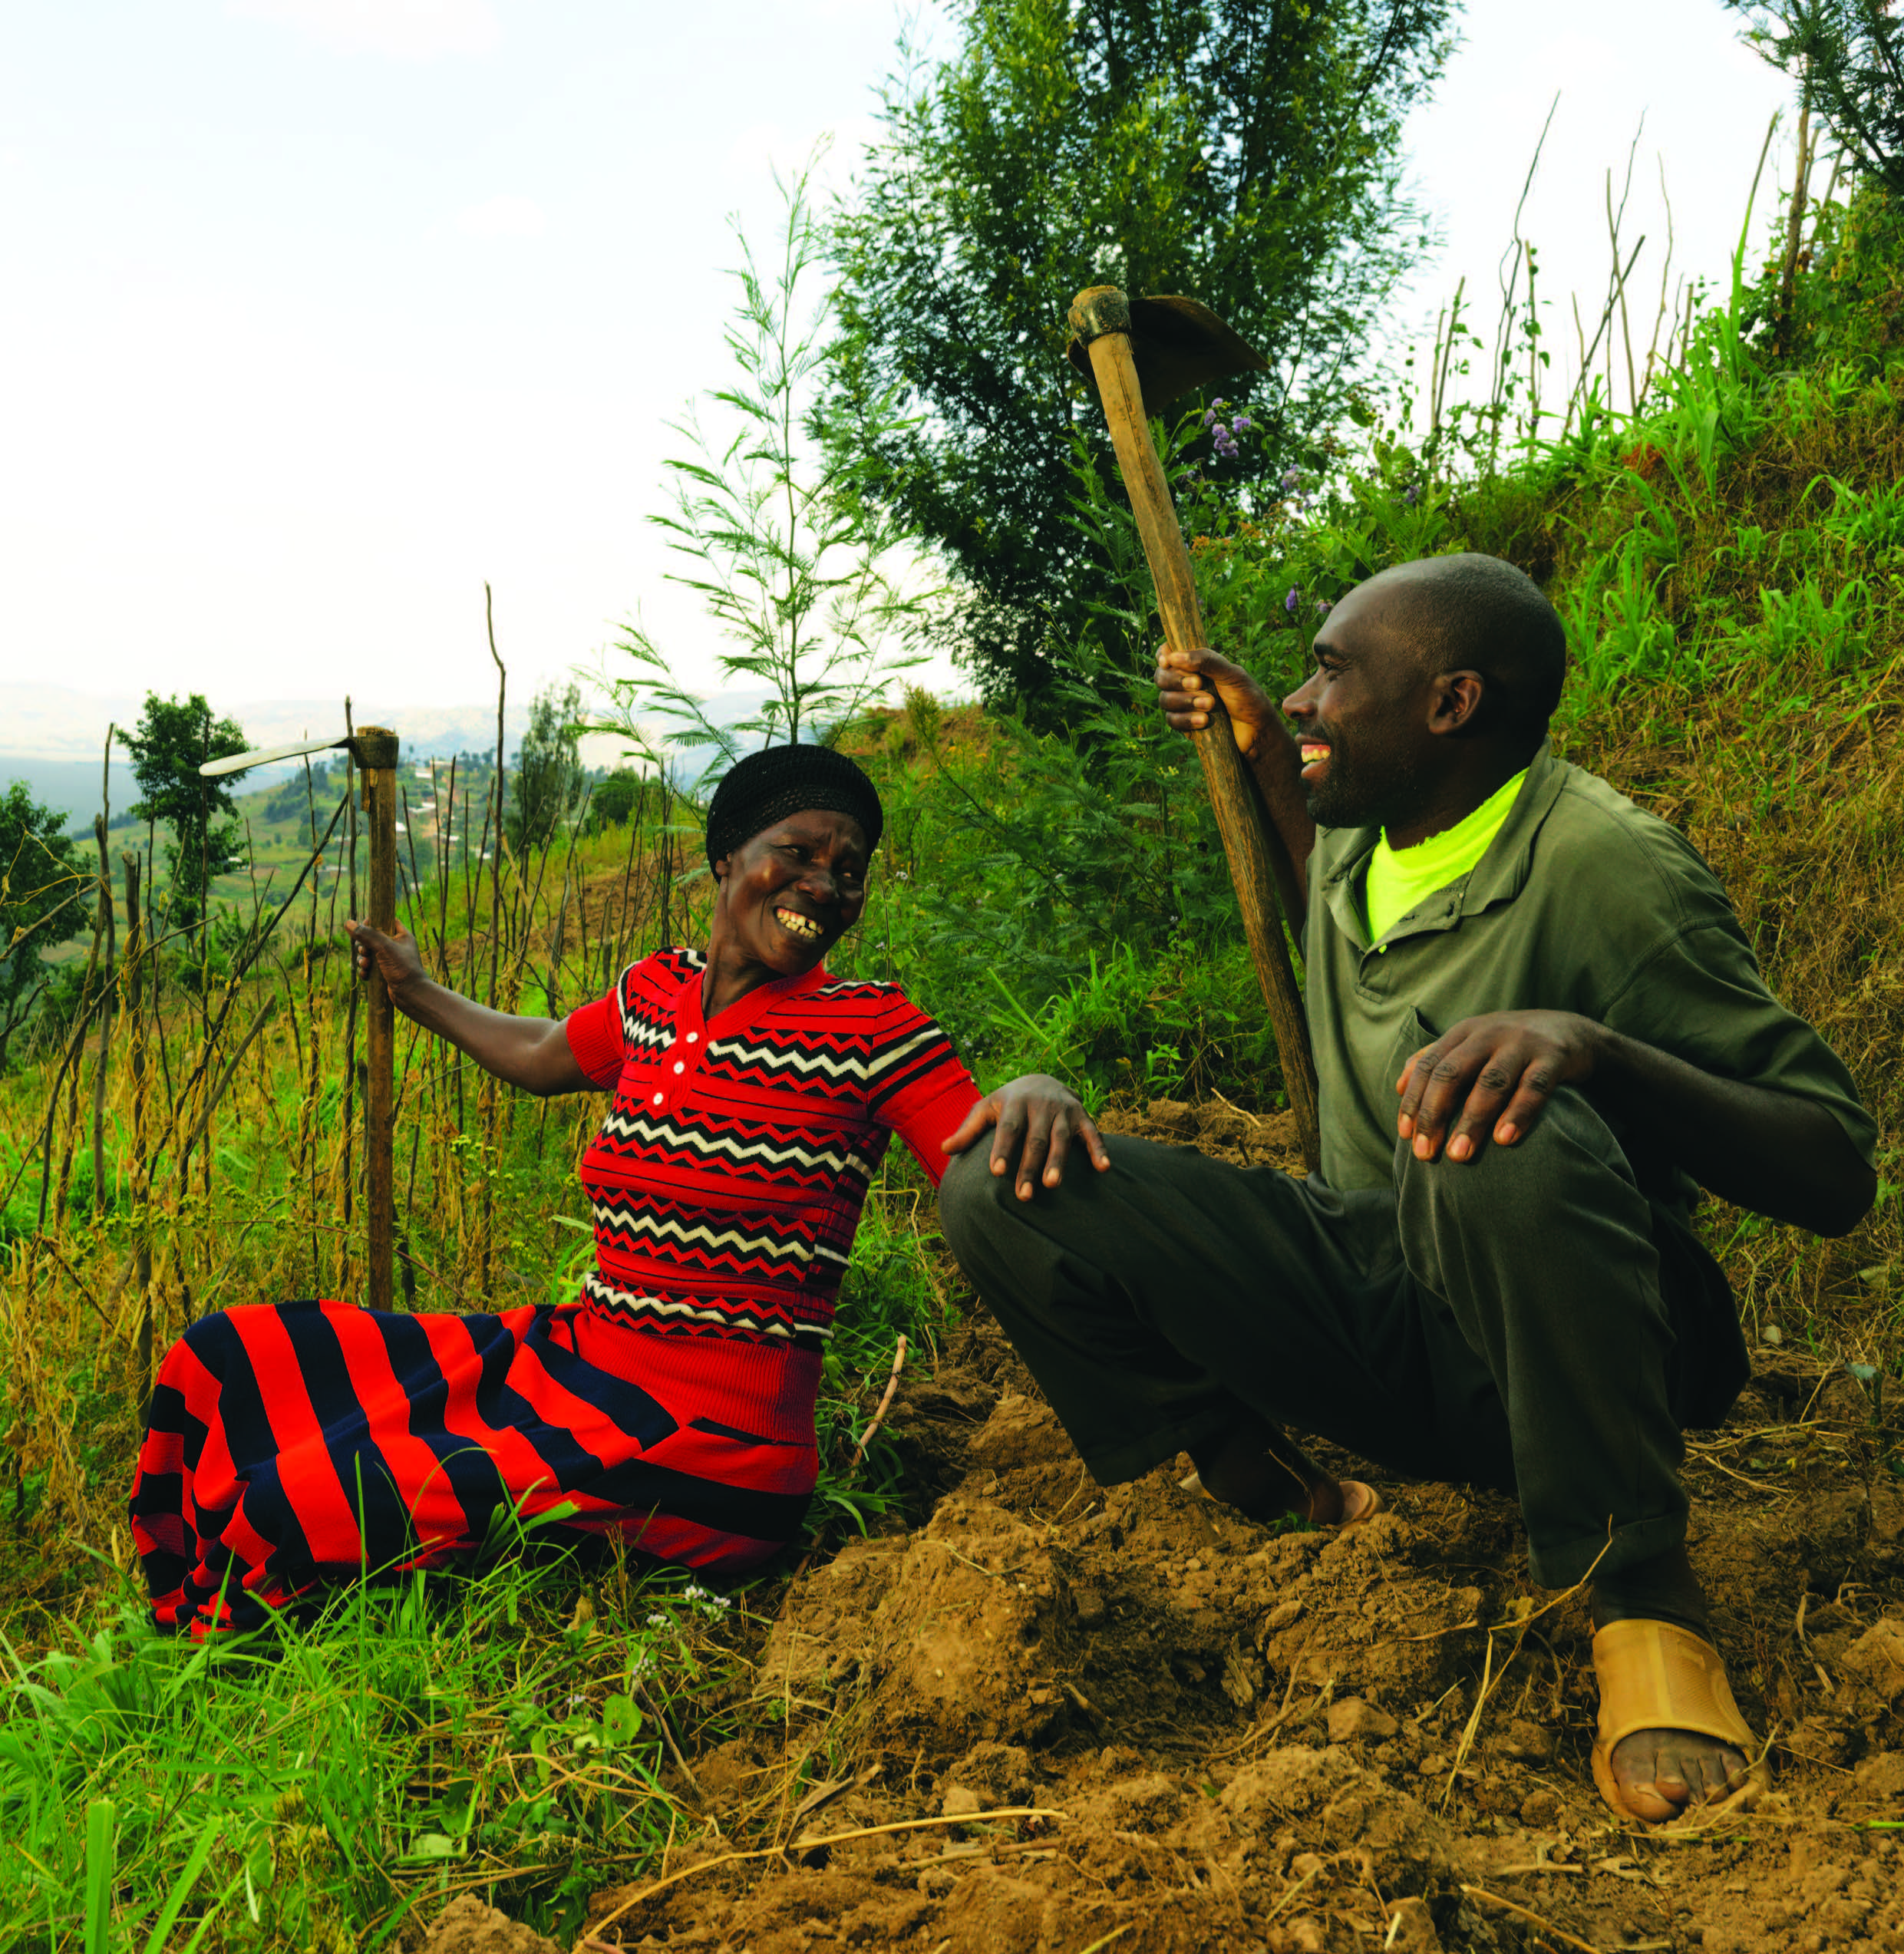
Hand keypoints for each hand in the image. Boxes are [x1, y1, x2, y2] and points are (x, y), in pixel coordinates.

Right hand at [345, 917, 425, 999]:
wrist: (412, 995)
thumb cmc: (403, 969)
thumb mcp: (384, 948)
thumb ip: (367, 935)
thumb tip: (348, 923)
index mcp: (402, 936)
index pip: (385, 921)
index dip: (372, 922)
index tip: (362, 927)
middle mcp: (396, 947)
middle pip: (372, 938)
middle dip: (364, 945)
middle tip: (365, 951)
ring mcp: (390, 960)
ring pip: (369, 954)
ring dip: (363, 959)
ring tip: (366, 965)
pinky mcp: (384, 973)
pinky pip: (369, 968)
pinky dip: (365, 970)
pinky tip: (366, 975)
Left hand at [943, 1074, 1110, 1199]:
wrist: (1041, 1079)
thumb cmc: (1007, 1103)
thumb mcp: (986, 1109)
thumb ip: (968, 1130)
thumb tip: (943, 1149)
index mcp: (1015, 1102)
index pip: (1008, 1128)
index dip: (1003, 1149)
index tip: (997, 1173)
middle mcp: (1041, 1105)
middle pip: (1035, 1140)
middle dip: (1029, 1167)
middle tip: (1024, 1196)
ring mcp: (1064, 1110)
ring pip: (1061, 1139)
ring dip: (1059, 1162)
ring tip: (1053, 1185)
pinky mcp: (1083, 1116)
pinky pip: (1093, 1134)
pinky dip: (1099, 1150)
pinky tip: (1104, 1169)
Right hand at [1154, 645, 1275, 758]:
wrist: (1257, 731)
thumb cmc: (1248, 698)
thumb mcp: (1231, 674)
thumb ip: (1206, 661)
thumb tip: (1173, 656)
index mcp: (1197, 665)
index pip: (1169, 655)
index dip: (1163, 656)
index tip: (1168, 661)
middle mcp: (1186, 683)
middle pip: (1161, 677)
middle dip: (1177, 680)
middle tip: (1198, 683)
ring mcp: (1184, 705)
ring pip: (1165, 700)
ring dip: (1185, 701)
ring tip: (1210, 705)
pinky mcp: (1185, 725)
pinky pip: (1172, 721)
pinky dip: (1186, 720)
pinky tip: (1204, 721)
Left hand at [1397, 1010, 1603, 1162]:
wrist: (1573, 1031)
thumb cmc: (1510, 1047)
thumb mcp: (1472, 1045)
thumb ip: (1436, 1061)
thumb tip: (1398, 1087)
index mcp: (1463, 1033)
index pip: (1428, 1066)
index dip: (1414, 1100)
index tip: (1405, 1135)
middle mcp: (1488, 1034)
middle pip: (1452, 1074)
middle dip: (1435, 1115)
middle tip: (1425, 1153)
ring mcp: (1522, 1043)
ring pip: (1491, 1082)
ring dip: (1472, 1120)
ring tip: (1459, 1154)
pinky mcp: (1554, 1056)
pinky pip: (1534, 1087)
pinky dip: (1518, 1113)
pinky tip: (1504, 1139)